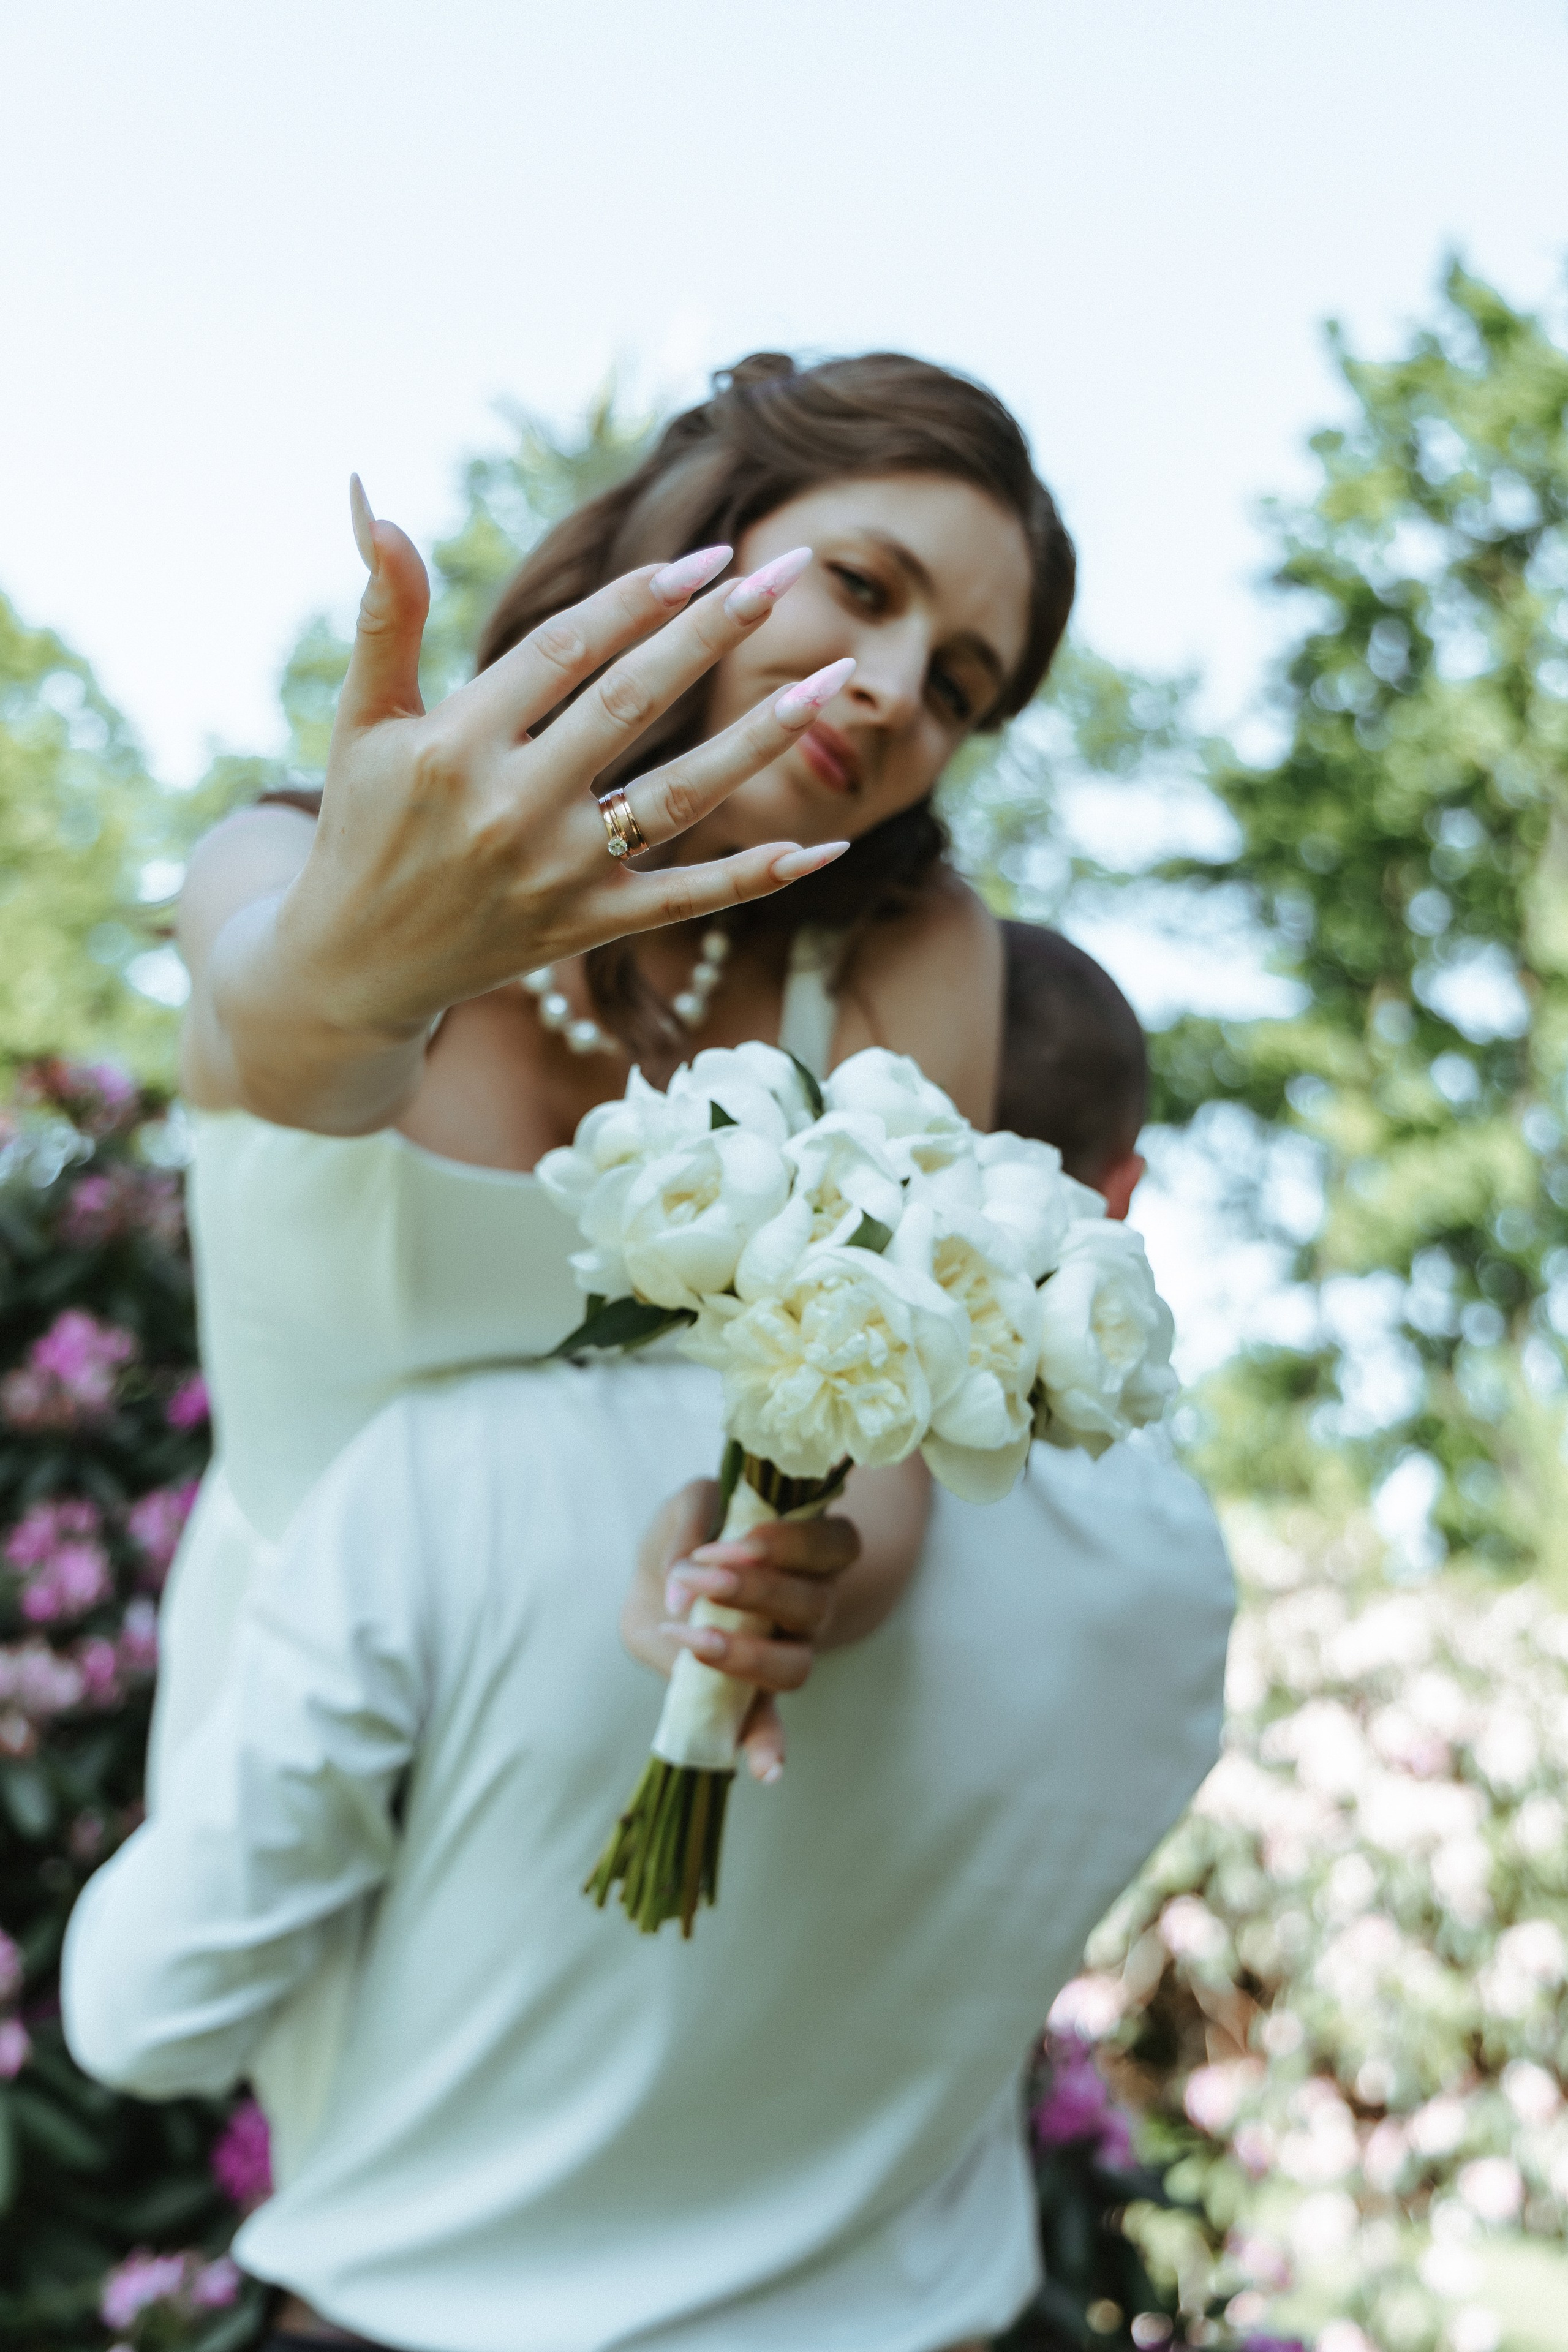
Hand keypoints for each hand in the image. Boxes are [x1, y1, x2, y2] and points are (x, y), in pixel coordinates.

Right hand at [279, 482, 852, 1038]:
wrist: (353, 967)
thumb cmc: (362, 825)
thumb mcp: (362, 721)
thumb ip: (384, 616)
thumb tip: (371, 505)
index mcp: (455, 745)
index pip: (567, 652)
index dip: (640, 599)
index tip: (709, 557)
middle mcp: (510, 809)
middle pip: (632, 705)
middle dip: (713, 635)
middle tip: (784, 576)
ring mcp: (557, 875)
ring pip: (678, 797)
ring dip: (759, 739)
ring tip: (830, 684)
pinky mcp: (586, 930)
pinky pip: (687, 900)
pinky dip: (755, 877)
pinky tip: (822, 845)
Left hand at [622, 1480, 859, 1782]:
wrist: (662, 1577)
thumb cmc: (691, 1533)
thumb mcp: (689, 1507)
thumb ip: (689, 1528)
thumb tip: (680, 1589)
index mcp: (809, 1552)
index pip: (835, 1544)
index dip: (789, 1544)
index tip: (732, 1542)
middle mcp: (812, 1605)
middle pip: (815, 1605)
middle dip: (757, 1591)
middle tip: (700, 1577)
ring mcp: (787, 1653)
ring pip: (795, 1665)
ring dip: (746, 1653)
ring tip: (692, 1639)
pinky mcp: (752, 1692)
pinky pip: (769, 1723)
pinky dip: (769, 1745)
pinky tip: (767, 1771)